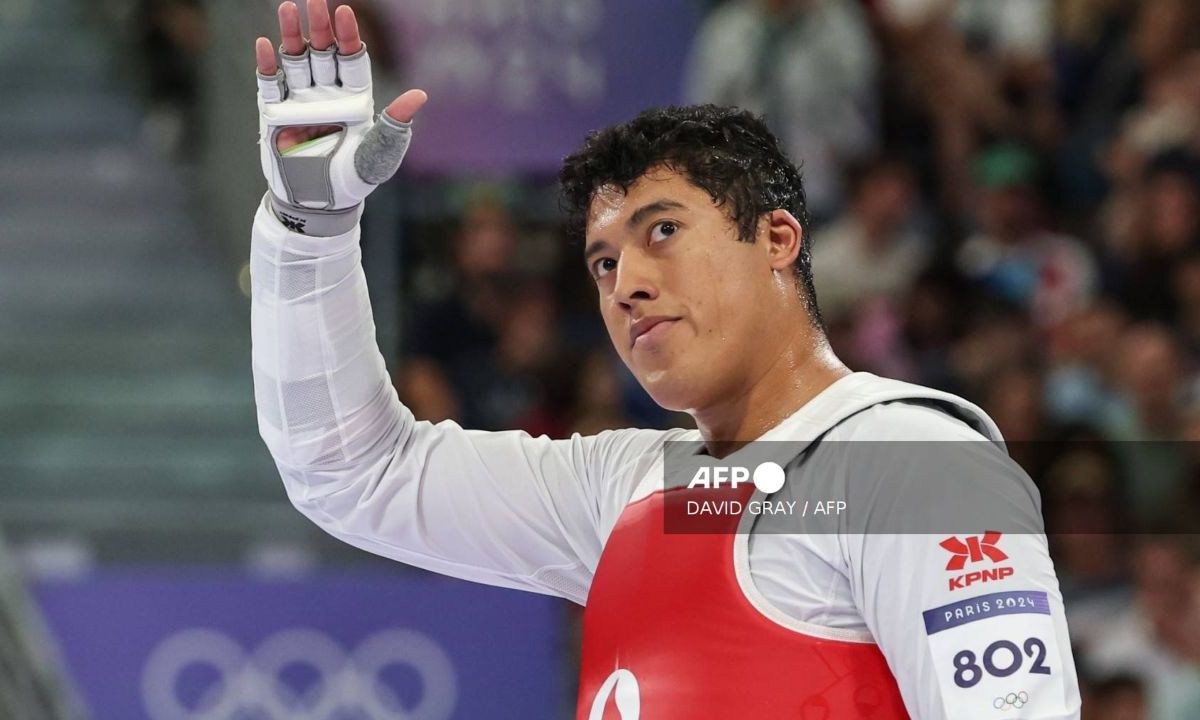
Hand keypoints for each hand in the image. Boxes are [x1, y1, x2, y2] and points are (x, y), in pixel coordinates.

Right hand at [254, 1, 426, 230]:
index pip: (352, 59)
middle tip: (316, 0)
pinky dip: (267, 64)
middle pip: (323, 52)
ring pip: (295, 60)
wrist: (317, 206)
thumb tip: (420, 96)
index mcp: (355, 99)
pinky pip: (270, 83)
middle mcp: (327, 94)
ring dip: (292, 36)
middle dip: (320, 27)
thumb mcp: (377, 156)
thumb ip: (394, 127)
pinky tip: (266, 44)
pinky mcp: (275, 113)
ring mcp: (300, 101)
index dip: (349, 36)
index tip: (346, 11)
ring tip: (289, 8)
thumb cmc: (353, 181)